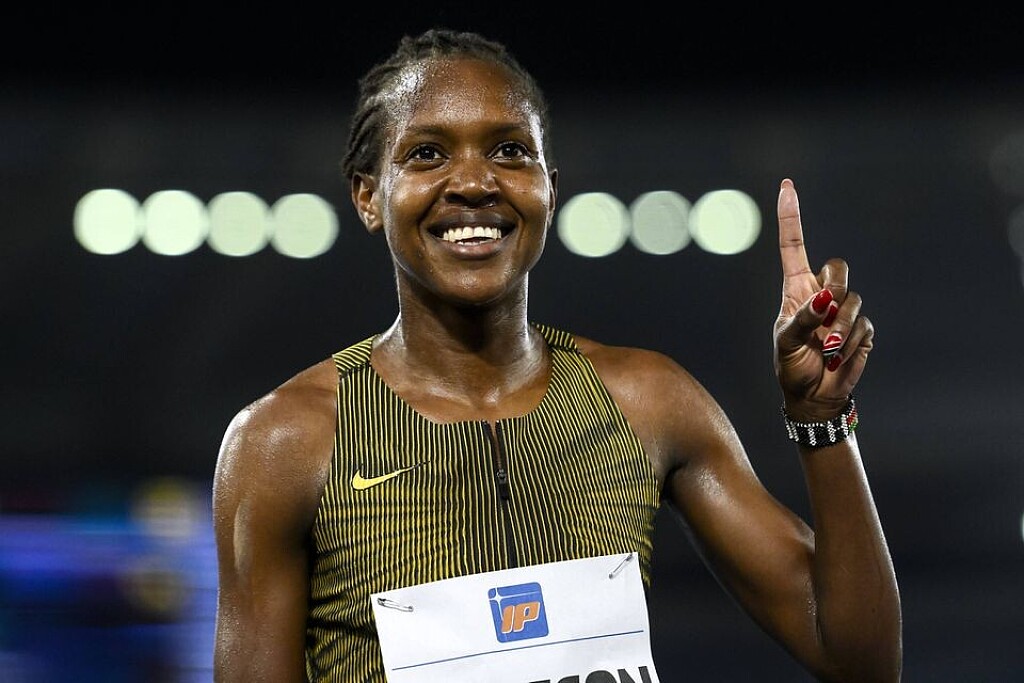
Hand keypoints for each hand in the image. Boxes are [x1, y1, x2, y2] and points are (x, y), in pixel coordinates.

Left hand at [773, 179, 873, 421]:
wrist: (813, 395)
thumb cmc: (792, 366)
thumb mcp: (785, 343)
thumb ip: (802, 319)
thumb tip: (824, 298)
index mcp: (796, 289)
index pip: (793, 246)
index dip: (790, 217)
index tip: (787, 186)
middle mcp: (821, 293)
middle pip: (838, 267)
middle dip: (834, 288)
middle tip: (823, 315)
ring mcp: (843, 310)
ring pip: (852, 300)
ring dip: (839, 328)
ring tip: (827, 349)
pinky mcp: (862, 328)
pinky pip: (864, 326)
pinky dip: (850, 344)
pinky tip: (839, 356)